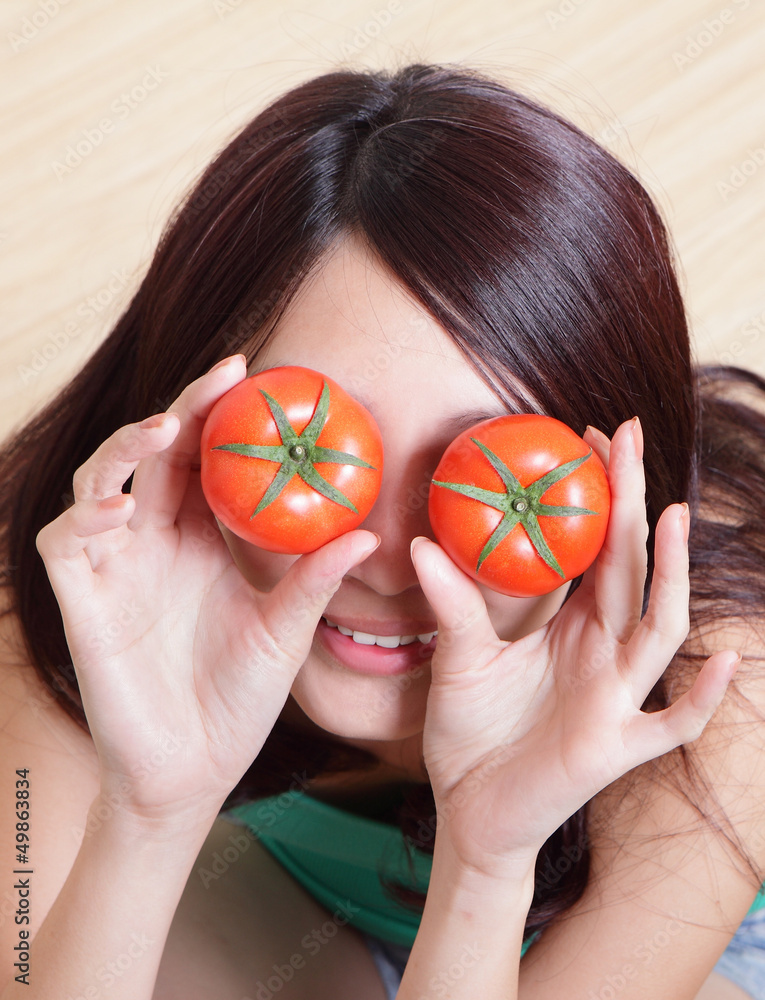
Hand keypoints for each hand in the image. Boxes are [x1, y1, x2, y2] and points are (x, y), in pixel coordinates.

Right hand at [35, 355, 379, 821]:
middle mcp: (155, 542)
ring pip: (98, 481)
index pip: (203, 460)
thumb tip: (366, 533)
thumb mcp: (284, 633)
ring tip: (163, 432)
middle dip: (181, 410)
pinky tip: (122, 510)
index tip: (252, 375)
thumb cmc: (239, 699)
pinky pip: (64, 543)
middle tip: (219, 379)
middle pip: (154, 454)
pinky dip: (84, 517)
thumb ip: (313, 581)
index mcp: (202, 540)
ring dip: (125, 448)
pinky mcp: (82, 602)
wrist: (195, 771)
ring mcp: (114, 568)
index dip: (217, 415)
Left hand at [410, 416, 739, 876]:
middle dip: (632, 506)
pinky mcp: (615, 748)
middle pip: (630, 571)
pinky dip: (700, 697)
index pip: (597, 550)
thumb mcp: (459, 657)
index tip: (593, 437)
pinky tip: (728, 661)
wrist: (468, 810)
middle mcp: (602, 654)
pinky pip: (671, 724)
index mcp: (571, 627)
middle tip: (629, 439)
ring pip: (657, 631)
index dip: (600, 496)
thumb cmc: (470, 732)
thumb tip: (421, 542)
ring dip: (670, 577)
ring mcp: (615, 699)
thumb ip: (452, 604)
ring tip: (674, 517)